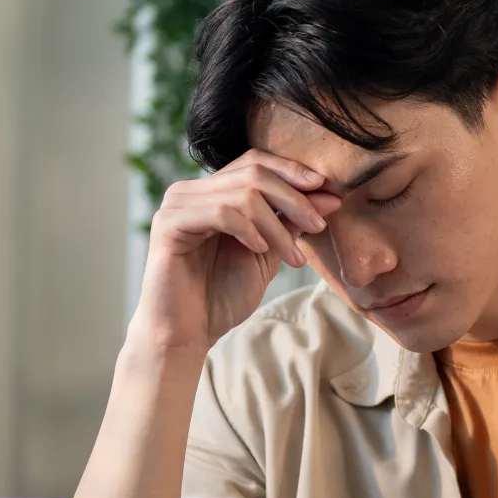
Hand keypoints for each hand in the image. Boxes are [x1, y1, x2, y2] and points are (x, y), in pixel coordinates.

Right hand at [131, 151, 341, 352]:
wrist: (187, 334)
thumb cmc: (221, 297)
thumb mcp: (266, 254)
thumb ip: (289, 223)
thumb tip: (329, 196)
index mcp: (212, 193)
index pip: (256, 163)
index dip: (293, 172)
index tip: (328, 191)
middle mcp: (191, 191)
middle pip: (253, 173)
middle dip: (294, 198)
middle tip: (318, 226)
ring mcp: (177, 205)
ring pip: (242, 194)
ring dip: (277, 225)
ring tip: (293, 256)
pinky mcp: (168, 224)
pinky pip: (220, 212)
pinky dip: (248, 229)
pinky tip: (259, 250)